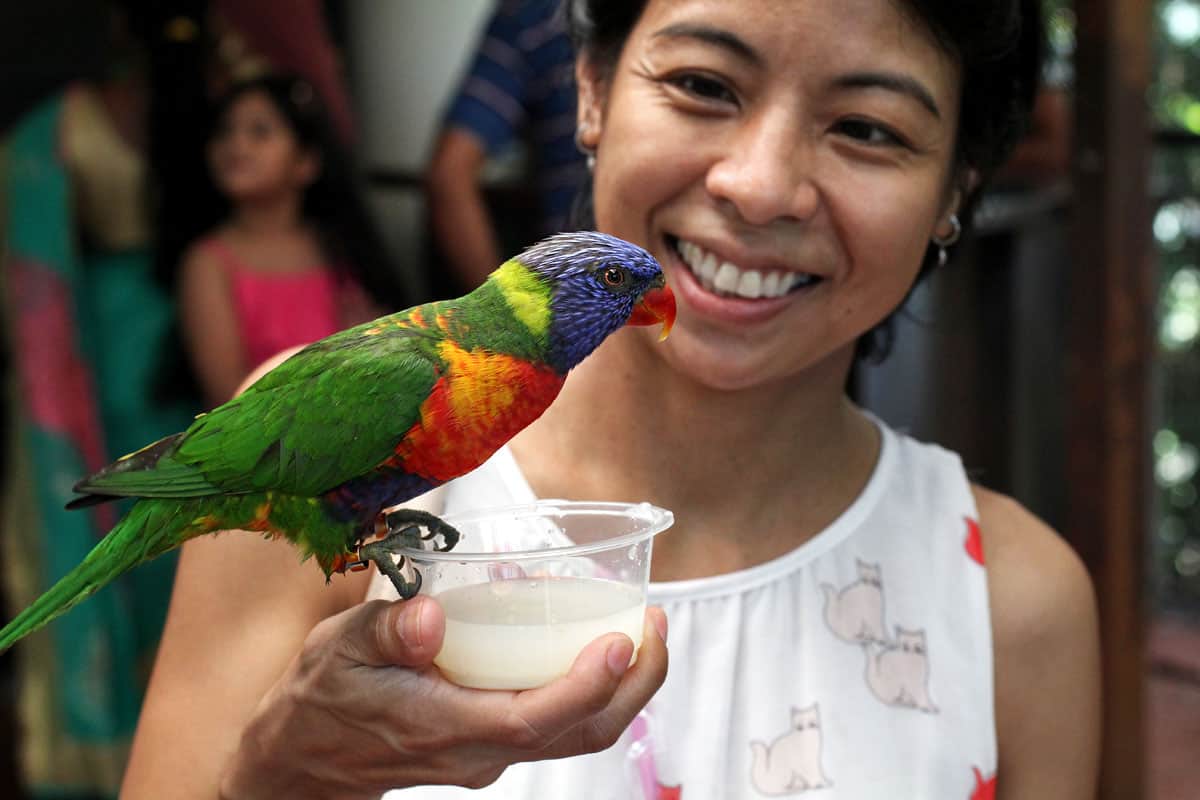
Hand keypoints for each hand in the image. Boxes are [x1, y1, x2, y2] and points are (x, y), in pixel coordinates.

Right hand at [219, 596, 668, 798]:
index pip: (533, 720)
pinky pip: (558, 722)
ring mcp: (490, 753)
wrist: (301, 759)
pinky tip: (592, 641)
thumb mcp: (338, 649)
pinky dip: (590, 687)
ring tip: (644, 629)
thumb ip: (387, 631)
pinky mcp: (491, 742)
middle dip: (634, 685)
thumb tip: (432, 616)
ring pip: (577, 733)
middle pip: (580, 732)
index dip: (584, 685)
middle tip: (657, 624)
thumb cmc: (321, 698)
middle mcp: (480, 751)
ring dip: (622, 688)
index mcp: (445, 728)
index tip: (620, 641)